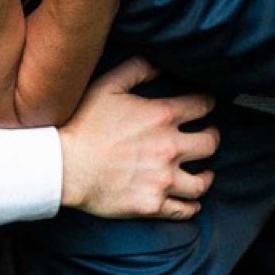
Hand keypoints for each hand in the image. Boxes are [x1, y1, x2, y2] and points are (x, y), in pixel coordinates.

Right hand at [58, 58, 218, 219]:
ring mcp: (163, 179)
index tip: (205, 107)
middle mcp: (170, 147)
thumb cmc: (83, 124)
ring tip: (205, 172)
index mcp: (163, 116)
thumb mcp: (108, 86)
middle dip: (212, 138)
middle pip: (211, 143)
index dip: (207, 104)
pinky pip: (184, 209)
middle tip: (208, 138)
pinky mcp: (152, 204)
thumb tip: (160, 65)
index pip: (204, 106)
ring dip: (207, 175)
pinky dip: (192, 205)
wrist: (62, 167)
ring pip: (203, 181)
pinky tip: (190, 200)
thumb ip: (137, 69)